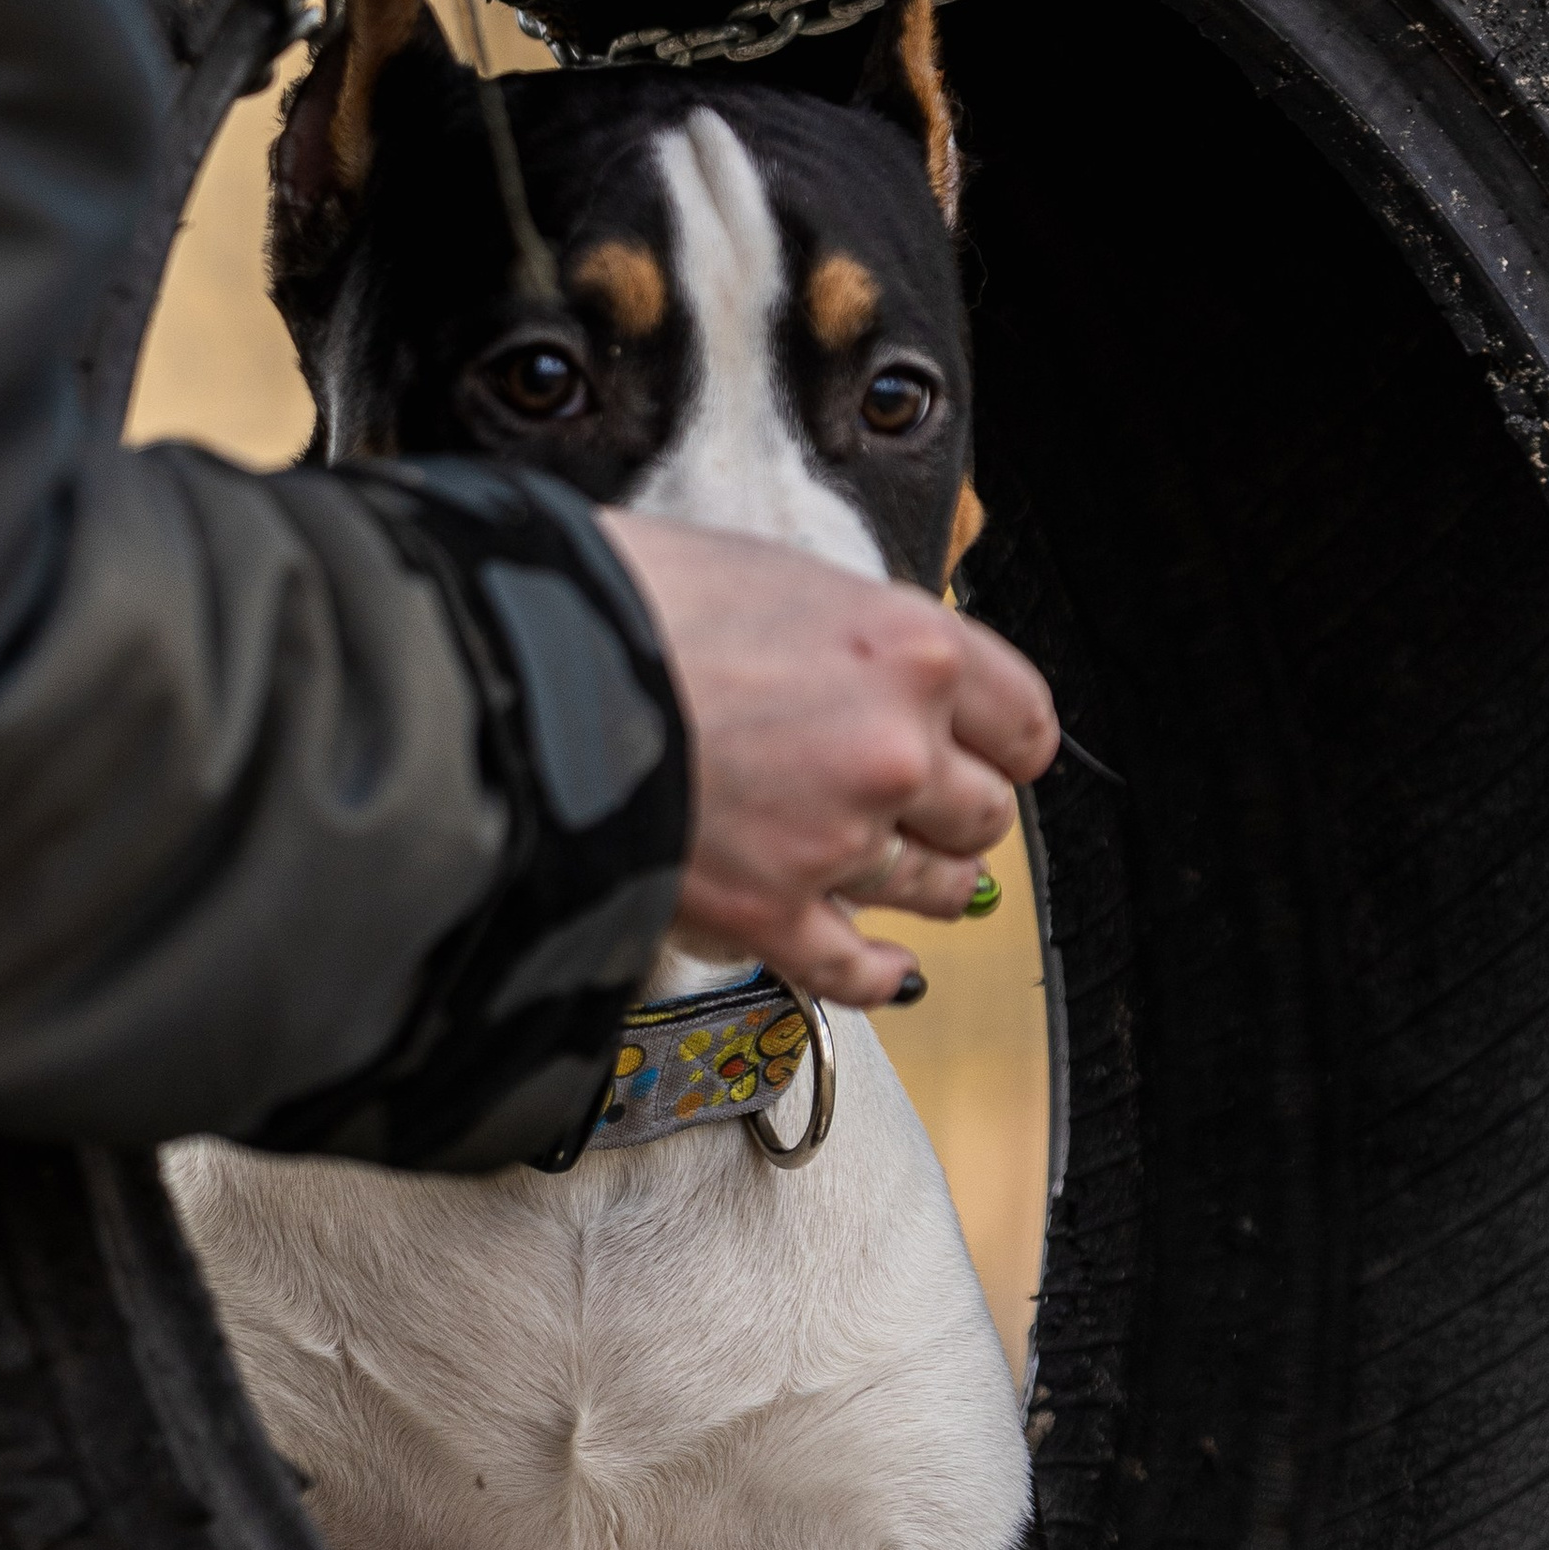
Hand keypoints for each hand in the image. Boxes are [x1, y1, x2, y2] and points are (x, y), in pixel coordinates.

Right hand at [601, 514, 1057, 1008]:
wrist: (525, 670)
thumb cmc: (627, 600)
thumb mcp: (771, 575)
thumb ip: (845, 635)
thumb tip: (860, 667)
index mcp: (911, 649)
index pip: (1023, 720)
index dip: (1003, 742)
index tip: (989, 752)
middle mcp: (895, 748)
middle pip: (984, 814)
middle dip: (955, 813)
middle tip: (923, 807)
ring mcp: (839, 839)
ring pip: (935, 887)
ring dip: (920, 882)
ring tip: (898, 871)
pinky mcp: (771, 914)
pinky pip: (859, 968)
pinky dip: (880, 974)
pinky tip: (890, 969)